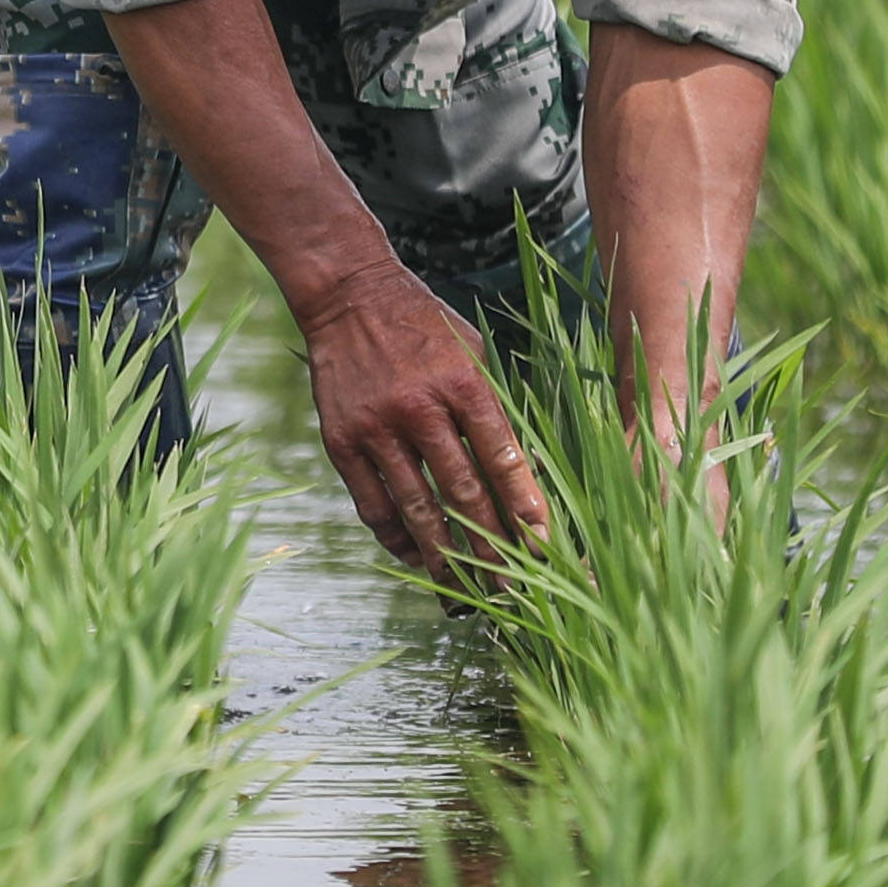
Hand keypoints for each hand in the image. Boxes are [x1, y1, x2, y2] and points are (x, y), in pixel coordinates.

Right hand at [298, 272, 548, 578]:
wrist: (348, 296)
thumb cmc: (424, 326)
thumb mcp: (472, 352)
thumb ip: (494, 407)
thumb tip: (524, 475)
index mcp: (462, 383)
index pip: (503, 458)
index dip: (525, 507)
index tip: (545, 547)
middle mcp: (419, 408)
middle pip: (464, 492)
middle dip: (492, 546)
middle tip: (512, 588)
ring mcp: (377, 427)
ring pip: (417, 508)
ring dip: (444, 555)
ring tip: (465, 590)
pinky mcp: (341, 440)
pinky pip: (373, 504)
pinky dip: (396, 537)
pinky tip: (415, 554)